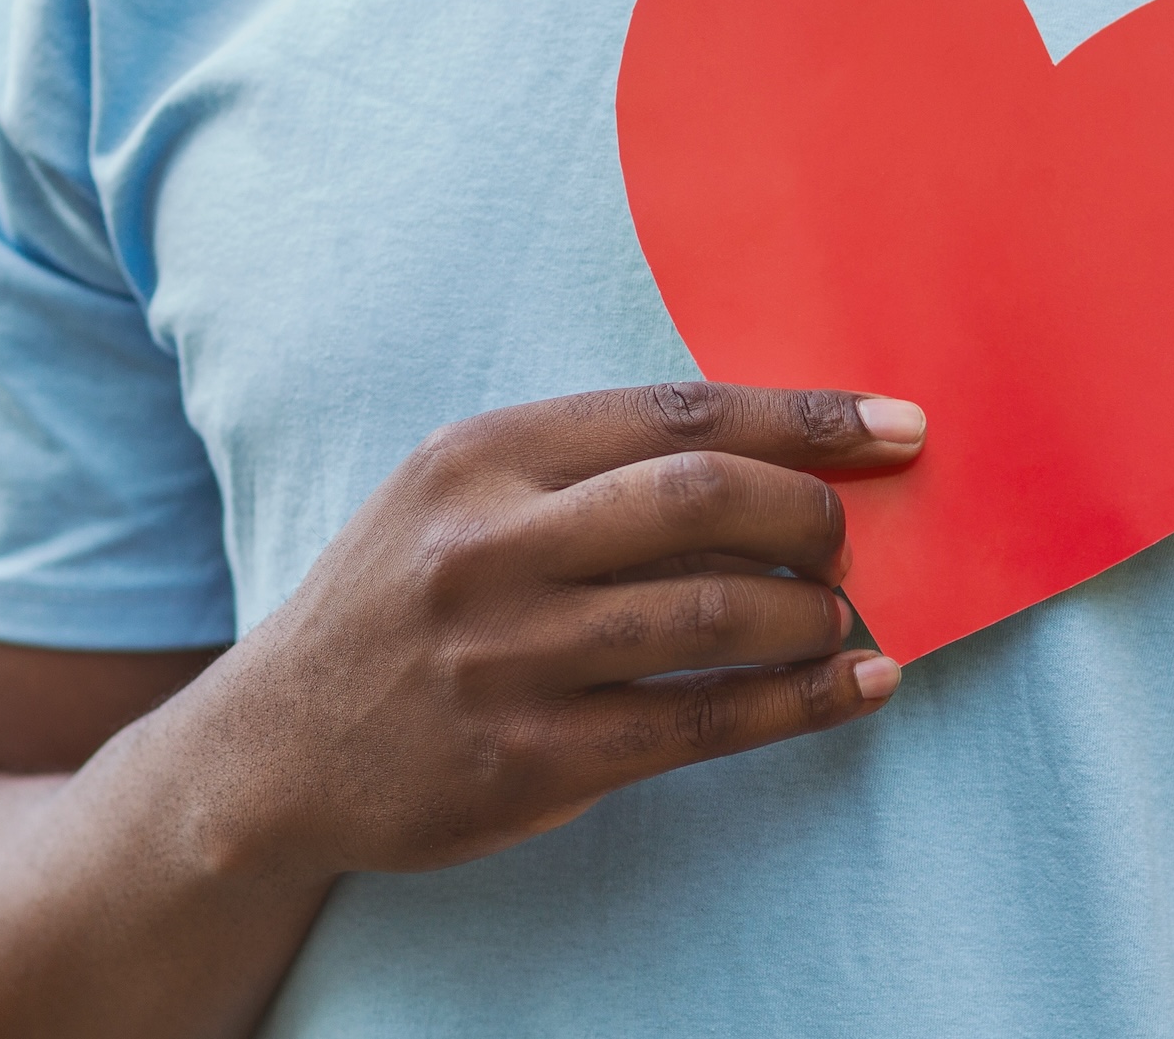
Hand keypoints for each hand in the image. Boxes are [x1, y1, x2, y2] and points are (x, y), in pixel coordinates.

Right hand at [163, 381, 923, 878]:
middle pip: (703, 498)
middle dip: (813, 512)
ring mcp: (508, 659)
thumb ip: (583, 471)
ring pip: (716, 614)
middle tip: (850, 539)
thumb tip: (773, 457)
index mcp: (478, 457)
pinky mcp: (530, 759)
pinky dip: (802, 702)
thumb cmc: (399, 604)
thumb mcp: (455, 498)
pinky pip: (703, 721)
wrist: (276, 747)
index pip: (675, 413)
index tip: (897, 428)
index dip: (805, 417)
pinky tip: (858, 688)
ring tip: (844, 617)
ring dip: (814, 614)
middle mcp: (489, 547)